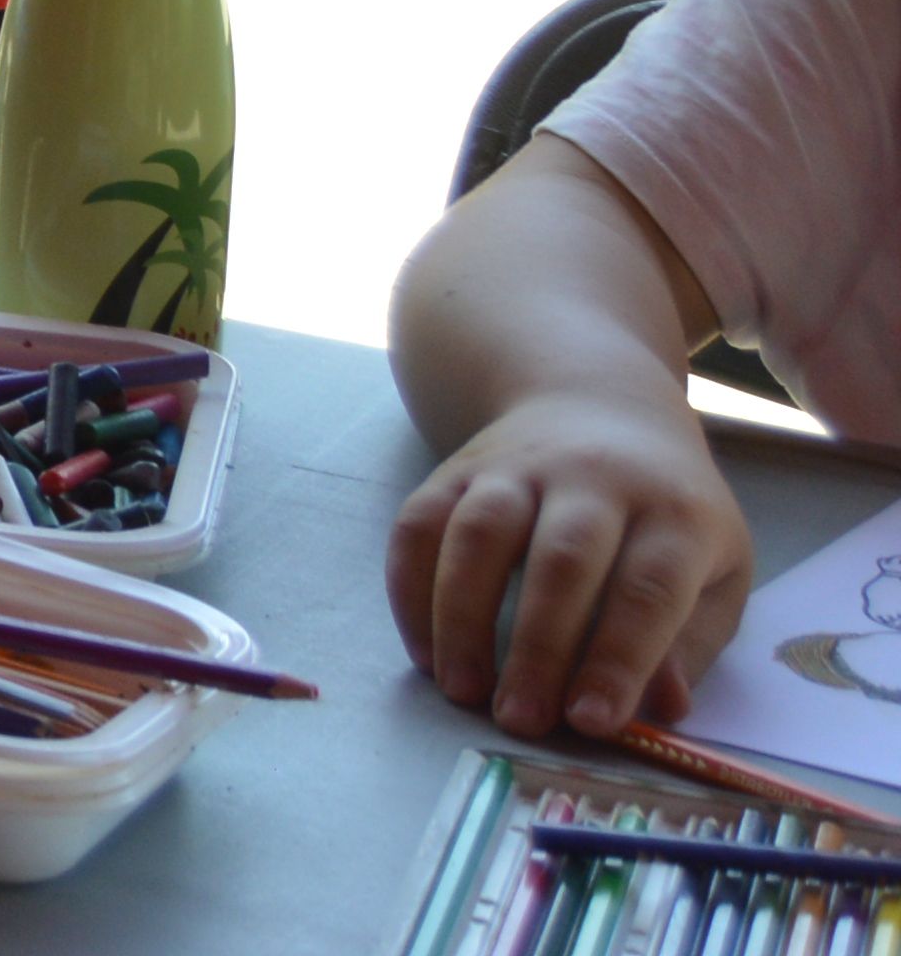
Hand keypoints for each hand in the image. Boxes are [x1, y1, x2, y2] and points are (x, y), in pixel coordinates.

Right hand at [389, 389, 757, 737]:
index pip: (648, 589)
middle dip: (538, 648)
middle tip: (520, 720)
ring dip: (463, 618)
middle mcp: (594, 479)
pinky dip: (412, 589)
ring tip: (462, 690)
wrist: (598, 405)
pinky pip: (420, 523)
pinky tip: (425, 650)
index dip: (619, 658)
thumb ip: (690, 642)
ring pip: (479, 534)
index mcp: (675, 513)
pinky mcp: (458, 467)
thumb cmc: (670, 512)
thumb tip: (660, 708)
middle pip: (561, 561)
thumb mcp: (716, 572)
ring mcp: (518, 466)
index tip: (592, 723)